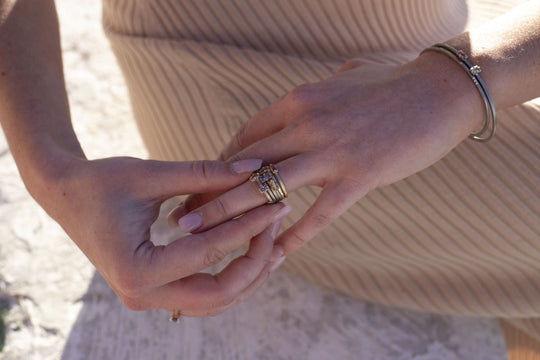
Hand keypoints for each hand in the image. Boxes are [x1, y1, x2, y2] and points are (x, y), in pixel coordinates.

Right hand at [38, 156, 287, 316]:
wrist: (64, 195)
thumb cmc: (100, 181)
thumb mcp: (151, 174)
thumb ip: (204, 174)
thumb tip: (255, 169)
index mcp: (136, 270)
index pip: (209, 253)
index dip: (248, 228)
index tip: (277, 204)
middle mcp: (142, 295)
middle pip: (219, 294)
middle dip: (256, 262)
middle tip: (278, 225)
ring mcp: (148, 298)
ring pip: (216, 301)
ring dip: (249, 274)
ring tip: (276, 240)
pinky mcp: (155, 290)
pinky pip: (205, 292)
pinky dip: (231, 275)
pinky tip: (252, 250)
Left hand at [168, 53, 483, 254]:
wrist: (440, 91)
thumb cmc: (389, 85)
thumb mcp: (339, 82)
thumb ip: (311, 99)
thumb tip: (295, 110)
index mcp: (298, 101)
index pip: (245, 138)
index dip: (219, 166)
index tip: (202, 187)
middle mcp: (306, 124)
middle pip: (243, 164)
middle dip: (208, 193)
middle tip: (181, 217)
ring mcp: (331, 151)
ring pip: (265, 188)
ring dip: (228, 215)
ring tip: (198, 237)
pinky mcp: (359, 176)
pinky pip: (318, 214)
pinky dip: (294, 237)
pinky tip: (276, 256)